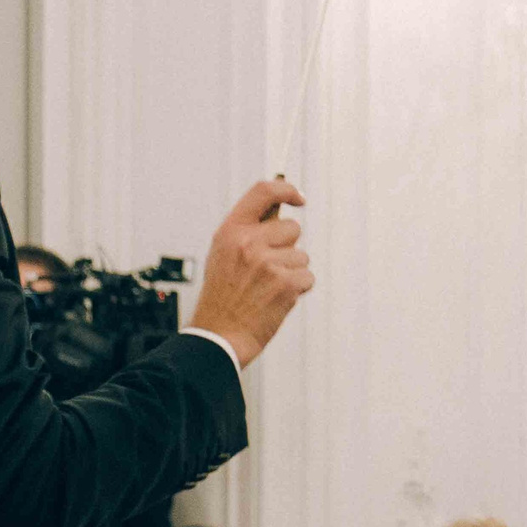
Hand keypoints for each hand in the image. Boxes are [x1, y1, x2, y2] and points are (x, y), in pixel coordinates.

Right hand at [187, 178, 312, 367]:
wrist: (218, 337)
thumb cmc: (221, 299)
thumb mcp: (222, 256)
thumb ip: (247, 232)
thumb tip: (279, 210)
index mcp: (230, 232)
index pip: (264, 192)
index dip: (286, 189)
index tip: (298, 198)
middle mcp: (248, 243)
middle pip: (292, 228)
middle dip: (287, 247)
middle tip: (266, 269)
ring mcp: (268, 263)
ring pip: (302, 256)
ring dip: (291, 272)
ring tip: (266, 288)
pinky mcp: (287, 283)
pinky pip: (307, 277)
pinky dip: (297, 290)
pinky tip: (274, 299)